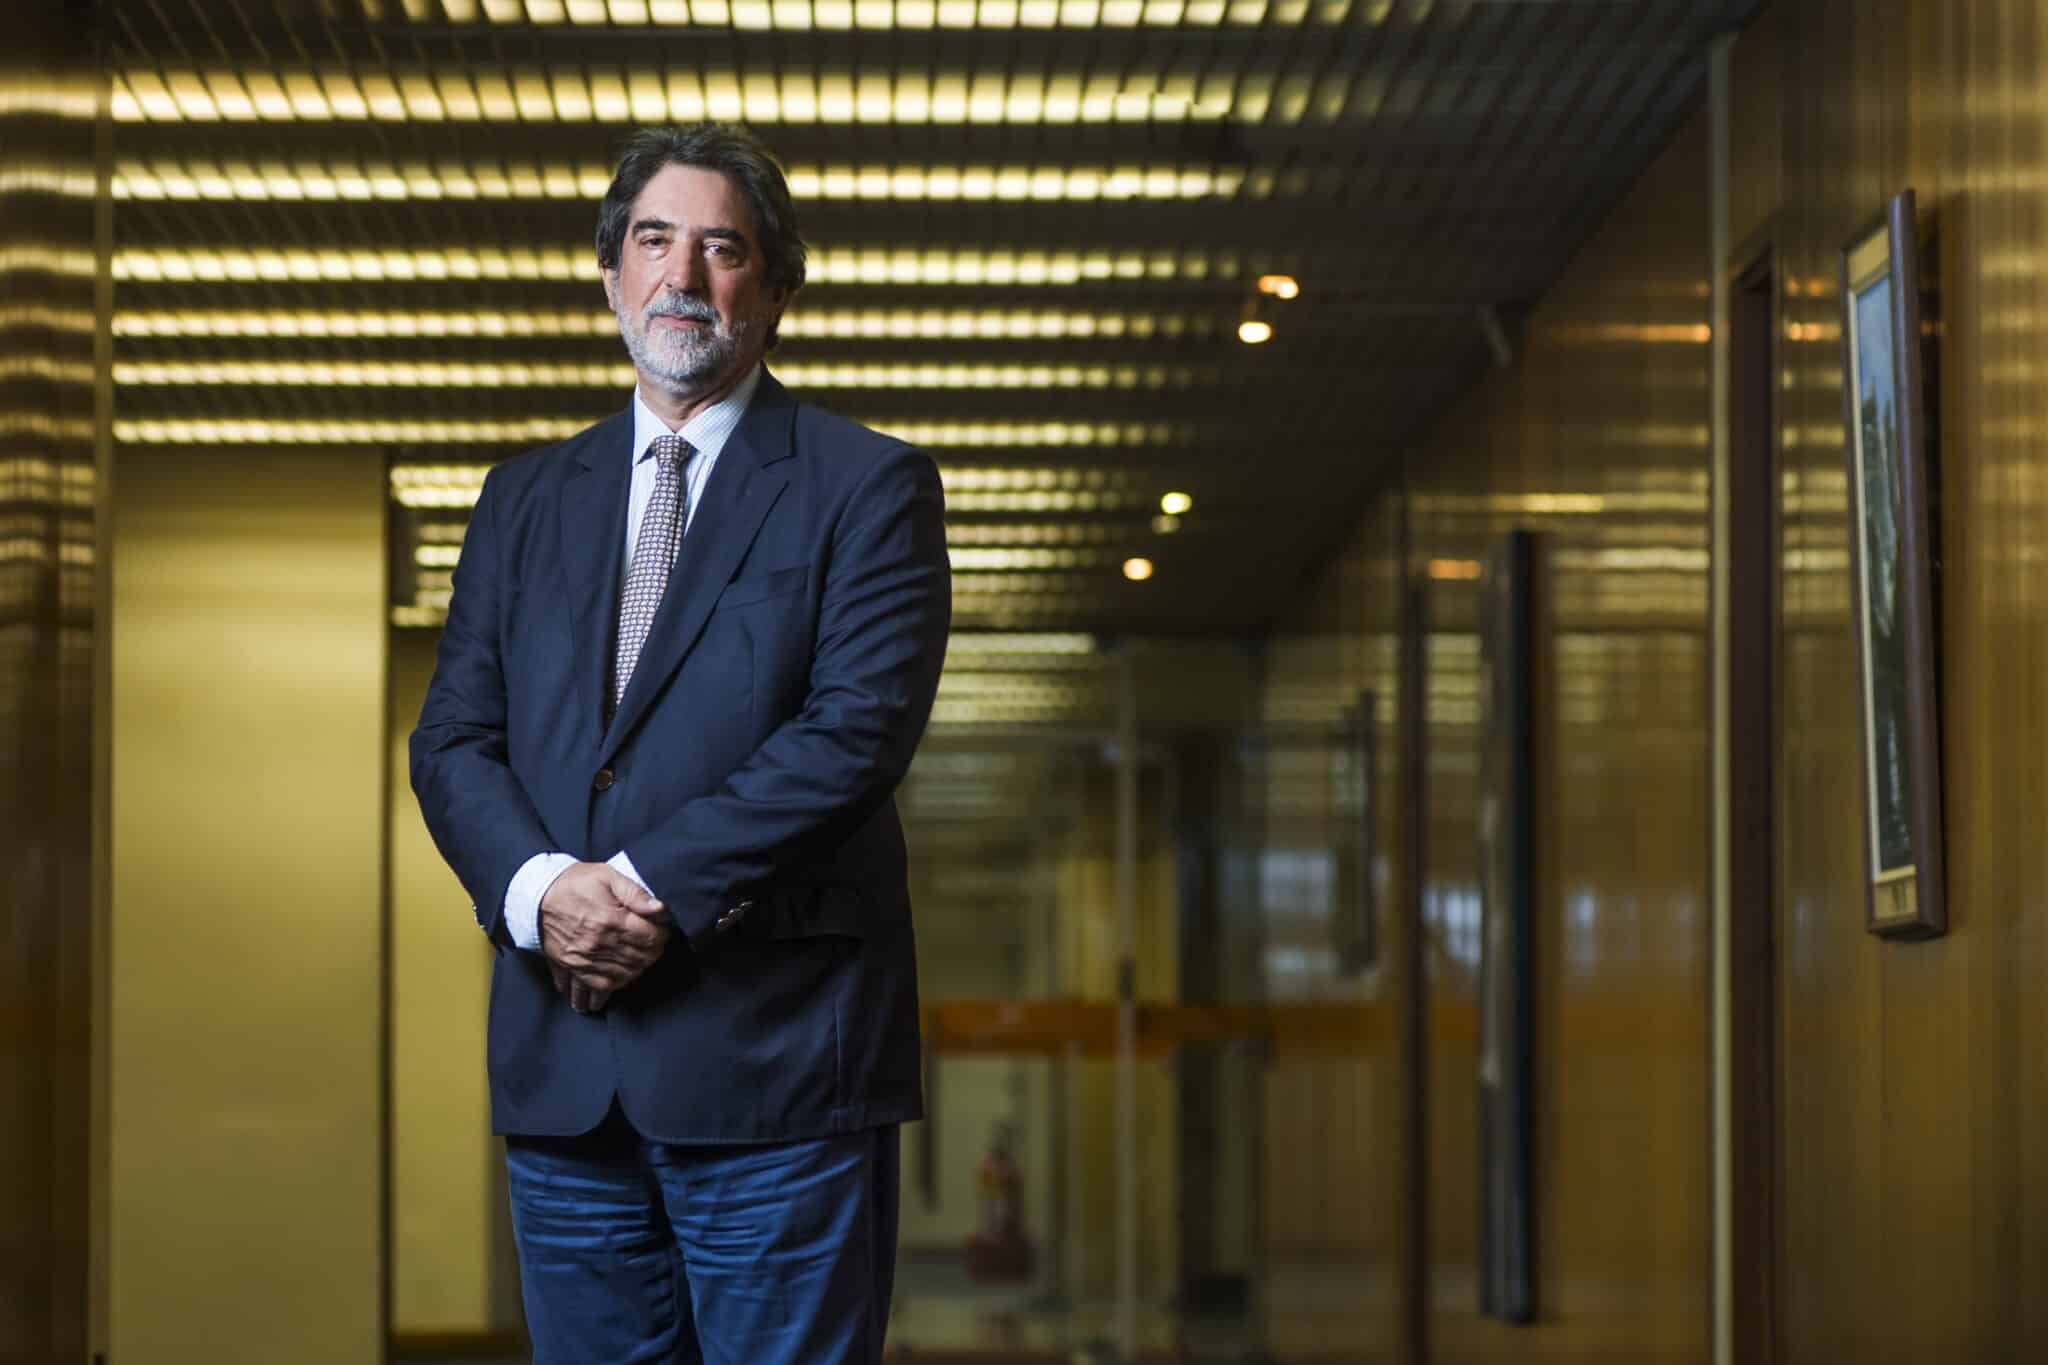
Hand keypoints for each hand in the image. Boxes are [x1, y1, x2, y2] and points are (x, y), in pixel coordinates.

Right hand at [539, 862, 670, 1013]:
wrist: (538, 895)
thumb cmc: (575, 883)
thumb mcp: (607, 876)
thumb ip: (635, 893)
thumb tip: (660, 909)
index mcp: (610, 920)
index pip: (650, 938)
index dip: (662, 935)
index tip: (662, 930)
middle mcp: (598, 944)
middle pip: (639, 959)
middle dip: (652, 953)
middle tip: (653, 945)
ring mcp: (584, 959)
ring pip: (622, 976)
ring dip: (636, 970)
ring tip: (639, 960)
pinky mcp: (571, 967)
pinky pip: (595, 988)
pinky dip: (609, 990)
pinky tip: (617, 982)